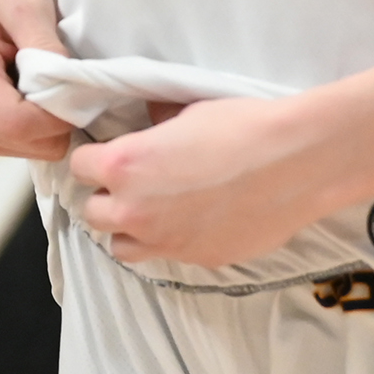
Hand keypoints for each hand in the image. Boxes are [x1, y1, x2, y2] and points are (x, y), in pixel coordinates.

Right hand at [0, 0, 77, 160]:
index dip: (60, 116)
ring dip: (43, 120)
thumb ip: (47, 51)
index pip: (19, 125)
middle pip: (24, 142)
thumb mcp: (29, 6)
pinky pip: (14, 145)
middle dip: (54, 117)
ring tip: (35, 76)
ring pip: (24, 148)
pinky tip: (24, 88)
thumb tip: (69, 95)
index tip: (78, 86)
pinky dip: (31, 124)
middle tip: (56, 74)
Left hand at [70, 92, 355, 268]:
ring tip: (155, 211)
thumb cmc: (240, 126)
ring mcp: (167, 242)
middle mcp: (135, 211)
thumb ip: (155, 125)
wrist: (295, 162)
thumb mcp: (186, 112)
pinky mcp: (200, 260)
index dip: (95, 159)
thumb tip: (150, 120)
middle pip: (93, 213)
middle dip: (108, 197)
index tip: (111, 155)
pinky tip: (196, 222)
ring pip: (122, 247)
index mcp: (124, 166)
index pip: (78, 167)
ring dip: (130, 229)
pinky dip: (172, 242)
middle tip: (134, 184)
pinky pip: (169, 256)